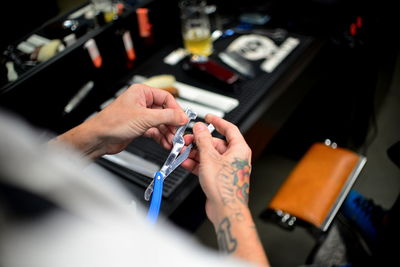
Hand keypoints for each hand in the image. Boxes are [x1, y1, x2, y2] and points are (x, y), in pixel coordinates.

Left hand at [54, 84, 186, 157]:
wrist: (98, 138)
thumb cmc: (111, 122)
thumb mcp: (144, 118)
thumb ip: (166, 116)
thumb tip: (181, 116)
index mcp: (142, 92)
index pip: (166, 98)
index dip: (176, 109)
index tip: (182, 120)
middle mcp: (142, 102)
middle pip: (165, 111)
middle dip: (172, 124)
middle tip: (178, 133)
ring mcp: (141, 115)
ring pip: (161, 122)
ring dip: (168, 132)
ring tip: (173, 141)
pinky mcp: (139, 127)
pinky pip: (155, 130)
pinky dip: (161, 137)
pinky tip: (166, 143)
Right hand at [182, 116, 268, 265]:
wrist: (226, 210)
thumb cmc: (225, 187)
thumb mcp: (209, 157)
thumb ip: (203, 140)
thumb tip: (200, 128)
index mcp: (239, 149)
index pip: (229, 129)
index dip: (218, 121)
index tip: (208, 117)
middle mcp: (235, 158)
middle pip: (216, 143)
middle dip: (200, 142)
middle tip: (189, 140)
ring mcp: (227, 169)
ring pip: (210, 156)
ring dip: (196, 153)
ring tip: (184, 153)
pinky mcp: (219, 178)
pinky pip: (207, 166)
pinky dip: (197, 164)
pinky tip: (186, 163)